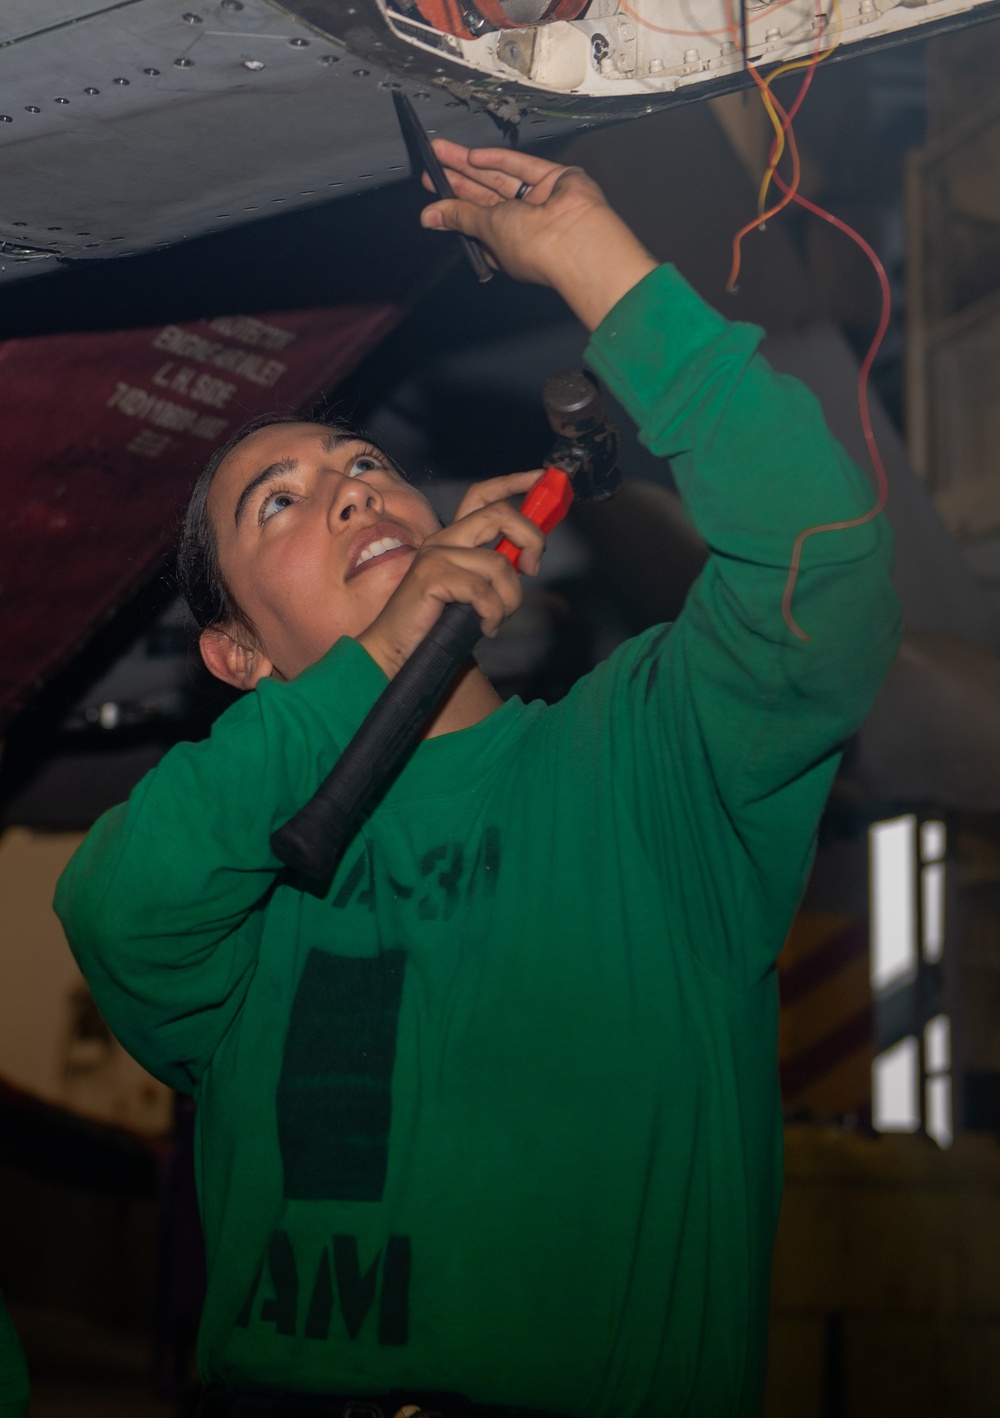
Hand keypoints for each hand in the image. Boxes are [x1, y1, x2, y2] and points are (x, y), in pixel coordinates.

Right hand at [357, 470, 546, 677]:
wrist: (396, 650)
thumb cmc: (436, 624)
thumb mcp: (472, 590)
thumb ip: (493, 569)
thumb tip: (528, 558)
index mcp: (451, 538)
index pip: (481, 496)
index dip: (513, 483)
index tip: (541, 479)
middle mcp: (442, 539)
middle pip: (499, 514)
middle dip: (530, 538)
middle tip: (533, 568)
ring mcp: (435, 556)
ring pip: (499, 564)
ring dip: (510, 598)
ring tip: (496, 618)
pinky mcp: (432, 577)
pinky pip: (483, 591)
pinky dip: (493, 614)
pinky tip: (485, 627)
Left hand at [421, 141, 657, 330]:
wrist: (577, 241)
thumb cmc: (535, 249)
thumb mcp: (487, 230)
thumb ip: (460, 216)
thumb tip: (430, 217)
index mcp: (507, 245)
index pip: (475, 219)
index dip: (453, 203)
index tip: (432, 189)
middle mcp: (523, 223)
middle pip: (485, 194)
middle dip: (457, 177)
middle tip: (432, 162)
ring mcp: (540, 201)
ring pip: (500, 176)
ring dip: (470, 164)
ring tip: (441, 151)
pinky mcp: (555, 179)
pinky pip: (522, 166)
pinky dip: (498, 159)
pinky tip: (473, 155)